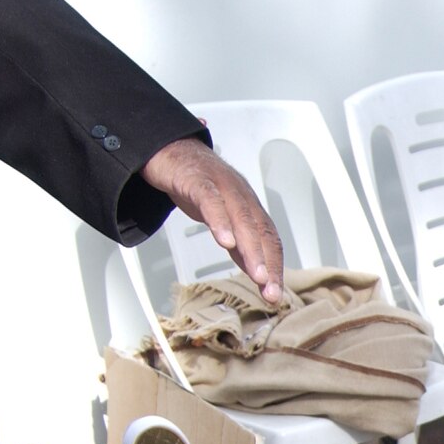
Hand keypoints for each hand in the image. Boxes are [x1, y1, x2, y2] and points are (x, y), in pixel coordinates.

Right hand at [140, 137, 284, 303]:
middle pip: (261, 232)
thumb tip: (258, 275)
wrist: (168, 149)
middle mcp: (242, 196)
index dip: (275, 267)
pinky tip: (225, 241)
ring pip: (242, 218)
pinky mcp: (197, 180)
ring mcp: (221, 186)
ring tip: (258, 274)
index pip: (269, 240)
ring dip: (251, 248)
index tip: (275, 294)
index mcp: (250, 208)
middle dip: (269, 264)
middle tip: (271, 291)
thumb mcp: (222, 220)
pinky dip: (220, 221)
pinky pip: (211, 201)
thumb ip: (239, 245)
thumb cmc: (197, 185)